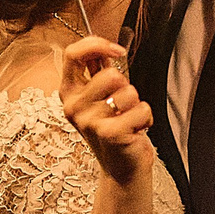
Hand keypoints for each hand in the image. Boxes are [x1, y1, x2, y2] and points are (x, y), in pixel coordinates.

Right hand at [61, 36, 153, 184]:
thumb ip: (98, 71)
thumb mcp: (99, 98)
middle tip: (121, 105)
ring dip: (136, 104)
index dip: (97, 45)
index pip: (73, 54)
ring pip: (129, 92)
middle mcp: (74, 107)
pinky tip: (135, 130)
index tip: (117, 50)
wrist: (121, 168)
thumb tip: (105, 47)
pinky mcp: (110, 133)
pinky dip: (146, 117)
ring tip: (127, 119)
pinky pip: (142, 108)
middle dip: (125, 86)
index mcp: (68, 93)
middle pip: (110, 75)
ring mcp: (90, 121)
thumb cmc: (112, 129)